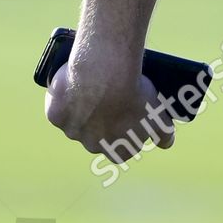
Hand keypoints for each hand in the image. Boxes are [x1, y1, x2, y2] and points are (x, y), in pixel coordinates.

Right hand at [45, 47, 175, 158]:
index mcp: (118, 150)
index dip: (123, 132)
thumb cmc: (134, 92)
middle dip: (101, 119)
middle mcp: (93, 146)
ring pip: (76, 121)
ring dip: (82, 108)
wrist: (105, 73)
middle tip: (110, 96)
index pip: (121, 150)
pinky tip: (74, 83)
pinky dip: (65, 97)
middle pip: (96, 136)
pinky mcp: (56, 115)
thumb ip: (162, 132)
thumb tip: (166, 144)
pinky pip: (59, 107)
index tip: (125, 114)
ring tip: (93, 85)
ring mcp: (72, 131)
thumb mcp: (157, 113)